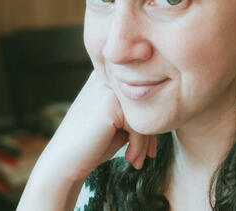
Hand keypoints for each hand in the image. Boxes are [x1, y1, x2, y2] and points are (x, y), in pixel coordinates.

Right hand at [37, 67, 156, 181]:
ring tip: (139, 158)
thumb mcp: (120, 119)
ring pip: (145, 112)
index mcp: (110, 75)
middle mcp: (108, 76)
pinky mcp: (110, 103)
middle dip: (150, 130)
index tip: (150, 143)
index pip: (143, 90)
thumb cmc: (95, 140)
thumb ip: (138, 107)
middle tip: (149, 153)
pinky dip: (139, 145)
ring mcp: (108, 87)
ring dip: (146, 140)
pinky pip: (139, 123)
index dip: (150, 117)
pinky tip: (130, 159)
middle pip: (146, 99)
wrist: (65, 160)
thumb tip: (170, 110)